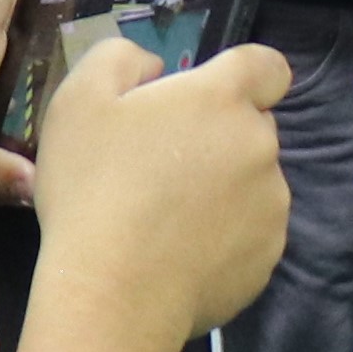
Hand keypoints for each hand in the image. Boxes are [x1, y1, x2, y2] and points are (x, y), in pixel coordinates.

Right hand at [28, 33, 289, 351]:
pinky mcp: (268, 257)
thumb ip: (121, 59)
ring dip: (223, 188)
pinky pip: (250, 233)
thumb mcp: (80, 99)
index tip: (206, 99)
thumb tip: (155, 68)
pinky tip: (179, 253)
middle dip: (218, 136)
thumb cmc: (93, 187)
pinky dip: (224, 236)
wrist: (114, 292)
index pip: (268, 67)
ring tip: (165, 217)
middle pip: (254, 127)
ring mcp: (272, 206)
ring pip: (254, 182)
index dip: (244, 76)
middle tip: (160, 165)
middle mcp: (262, 146)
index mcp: (223, 99)